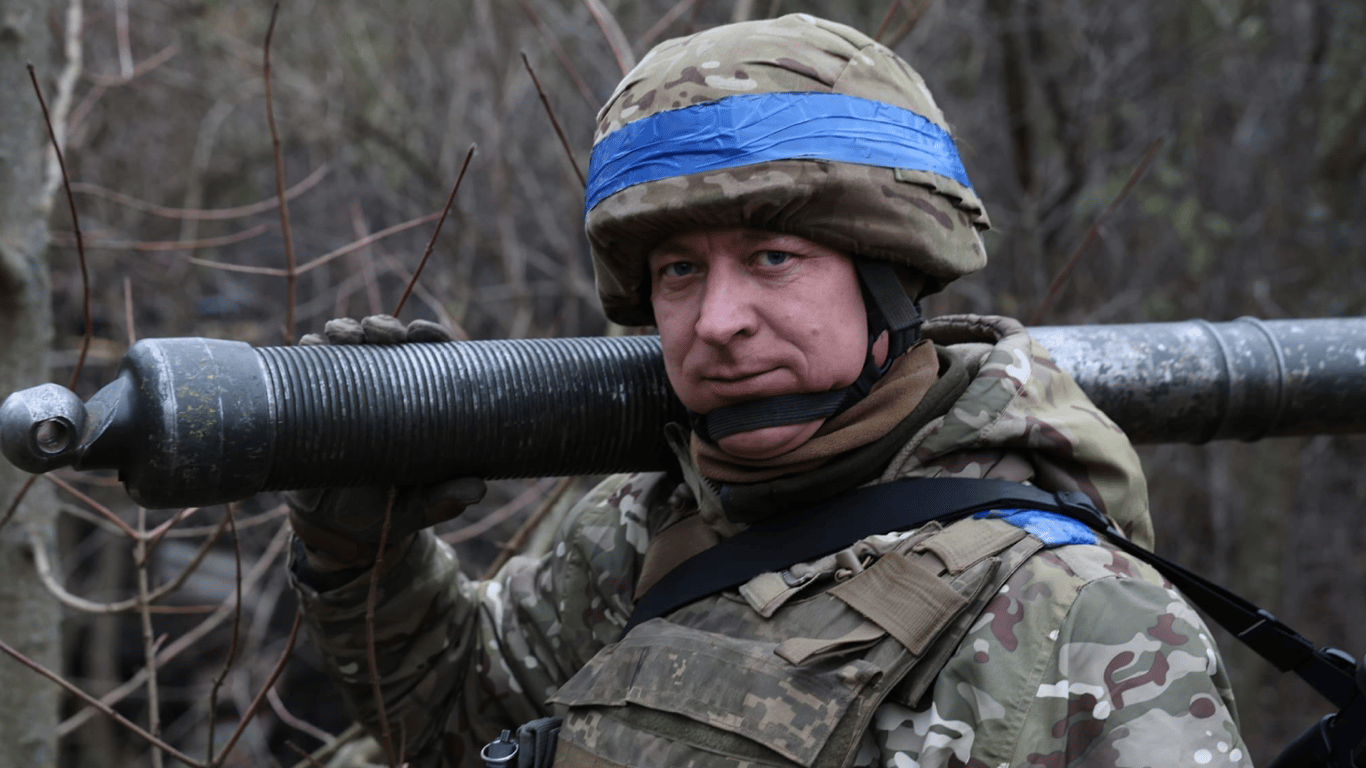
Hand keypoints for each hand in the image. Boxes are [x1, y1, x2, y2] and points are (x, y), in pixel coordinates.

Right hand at [287, 315, 484, 574]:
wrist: (341, 533)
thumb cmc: (392, 510)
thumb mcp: (422, 506)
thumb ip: (447, 498)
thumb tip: (476, 490)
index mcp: (418, 403)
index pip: (427, 356)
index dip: (428, 336)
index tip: (422, 333)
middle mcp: (382, 389)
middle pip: (386, 341)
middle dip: (384, 327)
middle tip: (383, 333)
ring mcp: (346, 392)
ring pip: (346, 345)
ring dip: (345, 330)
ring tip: (346, 336)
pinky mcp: (312, 402)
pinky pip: (308, 368)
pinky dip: (309, 351)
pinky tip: (311, 347)